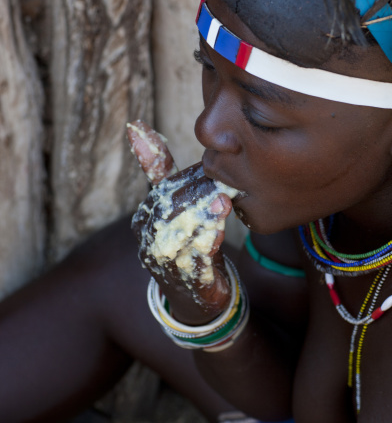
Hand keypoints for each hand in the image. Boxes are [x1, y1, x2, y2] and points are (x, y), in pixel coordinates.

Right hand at [127, 120, 234, 321]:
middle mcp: (148, 238)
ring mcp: (163, 261)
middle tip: (225, 182)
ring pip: (183, 231)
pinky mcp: (183, 279)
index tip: (216, 168)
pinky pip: (195, 257)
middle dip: (200, 193)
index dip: (191, 177)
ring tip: (223, 200)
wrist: (197, 296)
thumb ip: (158, 169)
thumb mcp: (173, 203)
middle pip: (174, 208)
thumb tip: (136, 126)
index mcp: (145, 216)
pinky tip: (220, 228)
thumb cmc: (186, 240)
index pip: (166, 189)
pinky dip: (208, 241)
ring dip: (204, 214)